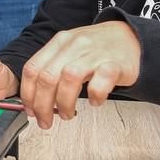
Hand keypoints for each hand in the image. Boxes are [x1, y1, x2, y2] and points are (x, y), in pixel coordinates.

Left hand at [20, 21, 139, 128]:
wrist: (132, 38)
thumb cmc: (98, 49)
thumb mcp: (70, 50)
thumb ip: (52, 68)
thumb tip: (34, 98)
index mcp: (59, 42)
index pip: (33, 68)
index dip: (28, 93)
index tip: (30, 110)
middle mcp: (75, 45)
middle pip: (48, 77)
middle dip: (42, 105)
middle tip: (45, 121)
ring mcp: (95, 53)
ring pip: (69, 78)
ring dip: (64, 103)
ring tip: (67, 114)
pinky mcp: (115, 64)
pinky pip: (101, 82)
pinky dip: (95, 96)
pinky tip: (95, 102)